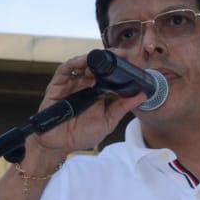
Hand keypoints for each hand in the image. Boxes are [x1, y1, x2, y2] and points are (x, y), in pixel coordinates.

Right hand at [27, 54, 146, 157]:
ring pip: (81, 64)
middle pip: (96, 66)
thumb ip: (122, 107)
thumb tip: (142, 95)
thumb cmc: (82, 134)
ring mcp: (71, 84)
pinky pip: (64, 70)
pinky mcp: (57, 85)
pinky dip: (73, 63)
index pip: (108, 74)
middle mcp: (84, 85)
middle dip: (108, 58)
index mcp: (97, 92)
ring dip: (92, 58)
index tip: (131, 60)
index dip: (118, 66)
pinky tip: (82, 61)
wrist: (61, 144)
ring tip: (104, 56)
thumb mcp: (108, 121)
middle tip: (121, 55)